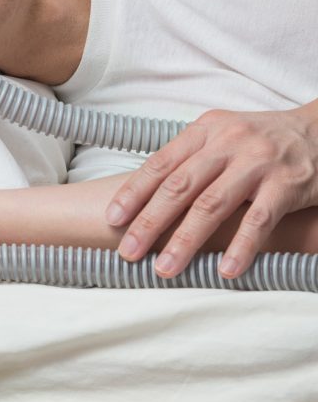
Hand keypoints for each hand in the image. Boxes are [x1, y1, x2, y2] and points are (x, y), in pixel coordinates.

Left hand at [105, 101, 317, 278]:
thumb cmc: (261, 140)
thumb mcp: (221, 137)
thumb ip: (188, 159)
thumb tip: (142, 194)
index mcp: (204, 132)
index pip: (160, 164)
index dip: (134, 193)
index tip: (113, 219)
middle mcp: (227, 144)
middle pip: (179, 187)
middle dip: (149, 222)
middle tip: (128, 252)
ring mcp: (257, 163)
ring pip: (213, 206)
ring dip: (185, 241)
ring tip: (165, 269)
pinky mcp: (287, 185)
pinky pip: (259, 220)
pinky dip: (241, 246)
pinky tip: (225, 269)